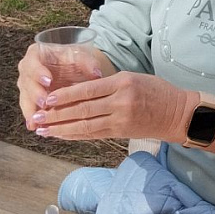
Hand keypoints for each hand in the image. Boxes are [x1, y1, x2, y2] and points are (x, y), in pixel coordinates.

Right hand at [17, 42, 101, 123]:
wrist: (71, 67)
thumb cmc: (74, 59)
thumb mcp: (82, 57)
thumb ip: (88, 63)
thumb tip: (97, 74)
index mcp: (36, 54)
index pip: (33, 62)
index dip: (39, 72)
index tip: (48, 81)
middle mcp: (27, 70)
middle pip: (27, 82)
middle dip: (35, 94)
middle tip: (44, 103)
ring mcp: (27, 85)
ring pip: (25, 99)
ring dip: (31, 111)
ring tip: (37, 122)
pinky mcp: (30, 99)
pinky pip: (29, 110)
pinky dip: (33, 119)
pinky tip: (37, 128)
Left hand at [25, 69, 191, 143]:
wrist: (178, 113)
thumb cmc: (157, 91)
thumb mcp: (134, 78)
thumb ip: (108, 84)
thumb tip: (79, 91)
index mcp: (122, 83)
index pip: (86, 90)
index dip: (64, 96)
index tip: (46, 99)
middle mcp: (120, 101)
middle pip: (82, 109)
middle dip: (56, 115)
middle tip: (36, 118)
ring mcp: (121, 119)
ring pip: (85, 125)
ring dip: (61, 129)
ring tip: (43, 130)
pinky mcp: (121, 132)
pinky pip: (94, 134)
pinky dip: (76, 135)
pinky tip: (62, 135)